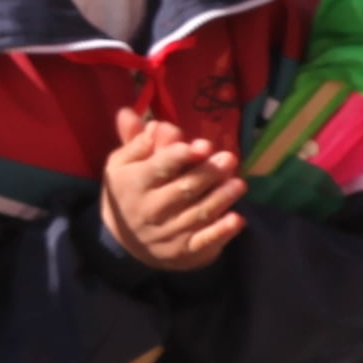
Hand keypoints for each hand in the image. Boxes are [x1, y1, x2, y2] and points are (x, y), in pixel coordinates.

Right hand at [101, 111, 248, 271]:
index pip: (157, 168)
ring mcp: (167, 232)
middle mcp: (148, 209)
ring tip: (239, 183)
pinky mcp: (183, 250)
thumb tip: (129, 112)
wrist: (122, 241)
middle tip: (229, 158)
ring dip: (221, 198)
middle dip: (207, 174)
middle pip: (183, 190)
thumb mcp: (122, 165)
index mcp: (132, 183)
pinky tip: (237, 219)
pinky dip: (221, 232)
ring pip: (198, 214)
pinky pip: (204, 242)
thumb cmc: (128, 192)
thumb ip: (134, 141)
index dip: (178, 157)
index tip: (199, 146)